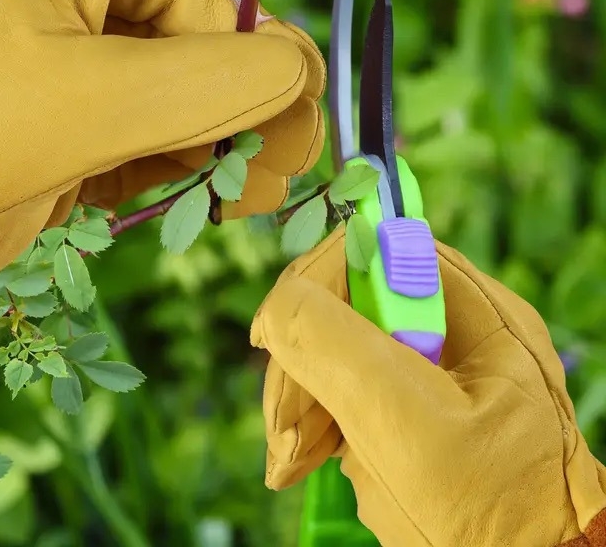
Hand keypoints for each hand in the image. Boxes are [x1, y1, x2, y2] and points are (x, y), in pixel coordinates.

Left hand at [0, 0, 324, 302]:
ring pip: (164, 87)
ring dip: (218, 135)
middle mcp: (59, 5)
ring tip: (265, 181)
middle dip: (233, 91)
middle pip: (175, 30)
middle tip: (288, 141)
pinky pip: (140, 129)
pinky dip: (182, 160)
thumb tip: (300, 68)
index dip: (230, 18)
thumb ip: (218, 77)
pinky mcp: (64, 128)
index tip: (274, 76)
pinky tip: (222, 191)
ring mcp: (61, 70)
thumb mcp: (111, 97)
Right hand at [251, 227, 605, 546]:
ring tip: (291, 460)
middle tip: (286, 430)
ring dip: (296, 399)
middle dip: (299, 362)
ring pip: (328, 345)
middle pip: (342, 301)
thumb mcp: (410, 426)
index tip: (272, 340)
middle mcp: (448, 325)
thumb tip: (276, 304)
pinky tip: (303, 458)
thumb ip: (340, 349)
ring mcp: (423, 364)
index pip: (376, 249)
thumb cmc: (488, 512)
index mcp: (473, 309)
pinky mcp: (399, 401)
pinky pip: (335, 385)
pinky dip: (309, 421)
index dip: (315, 283)